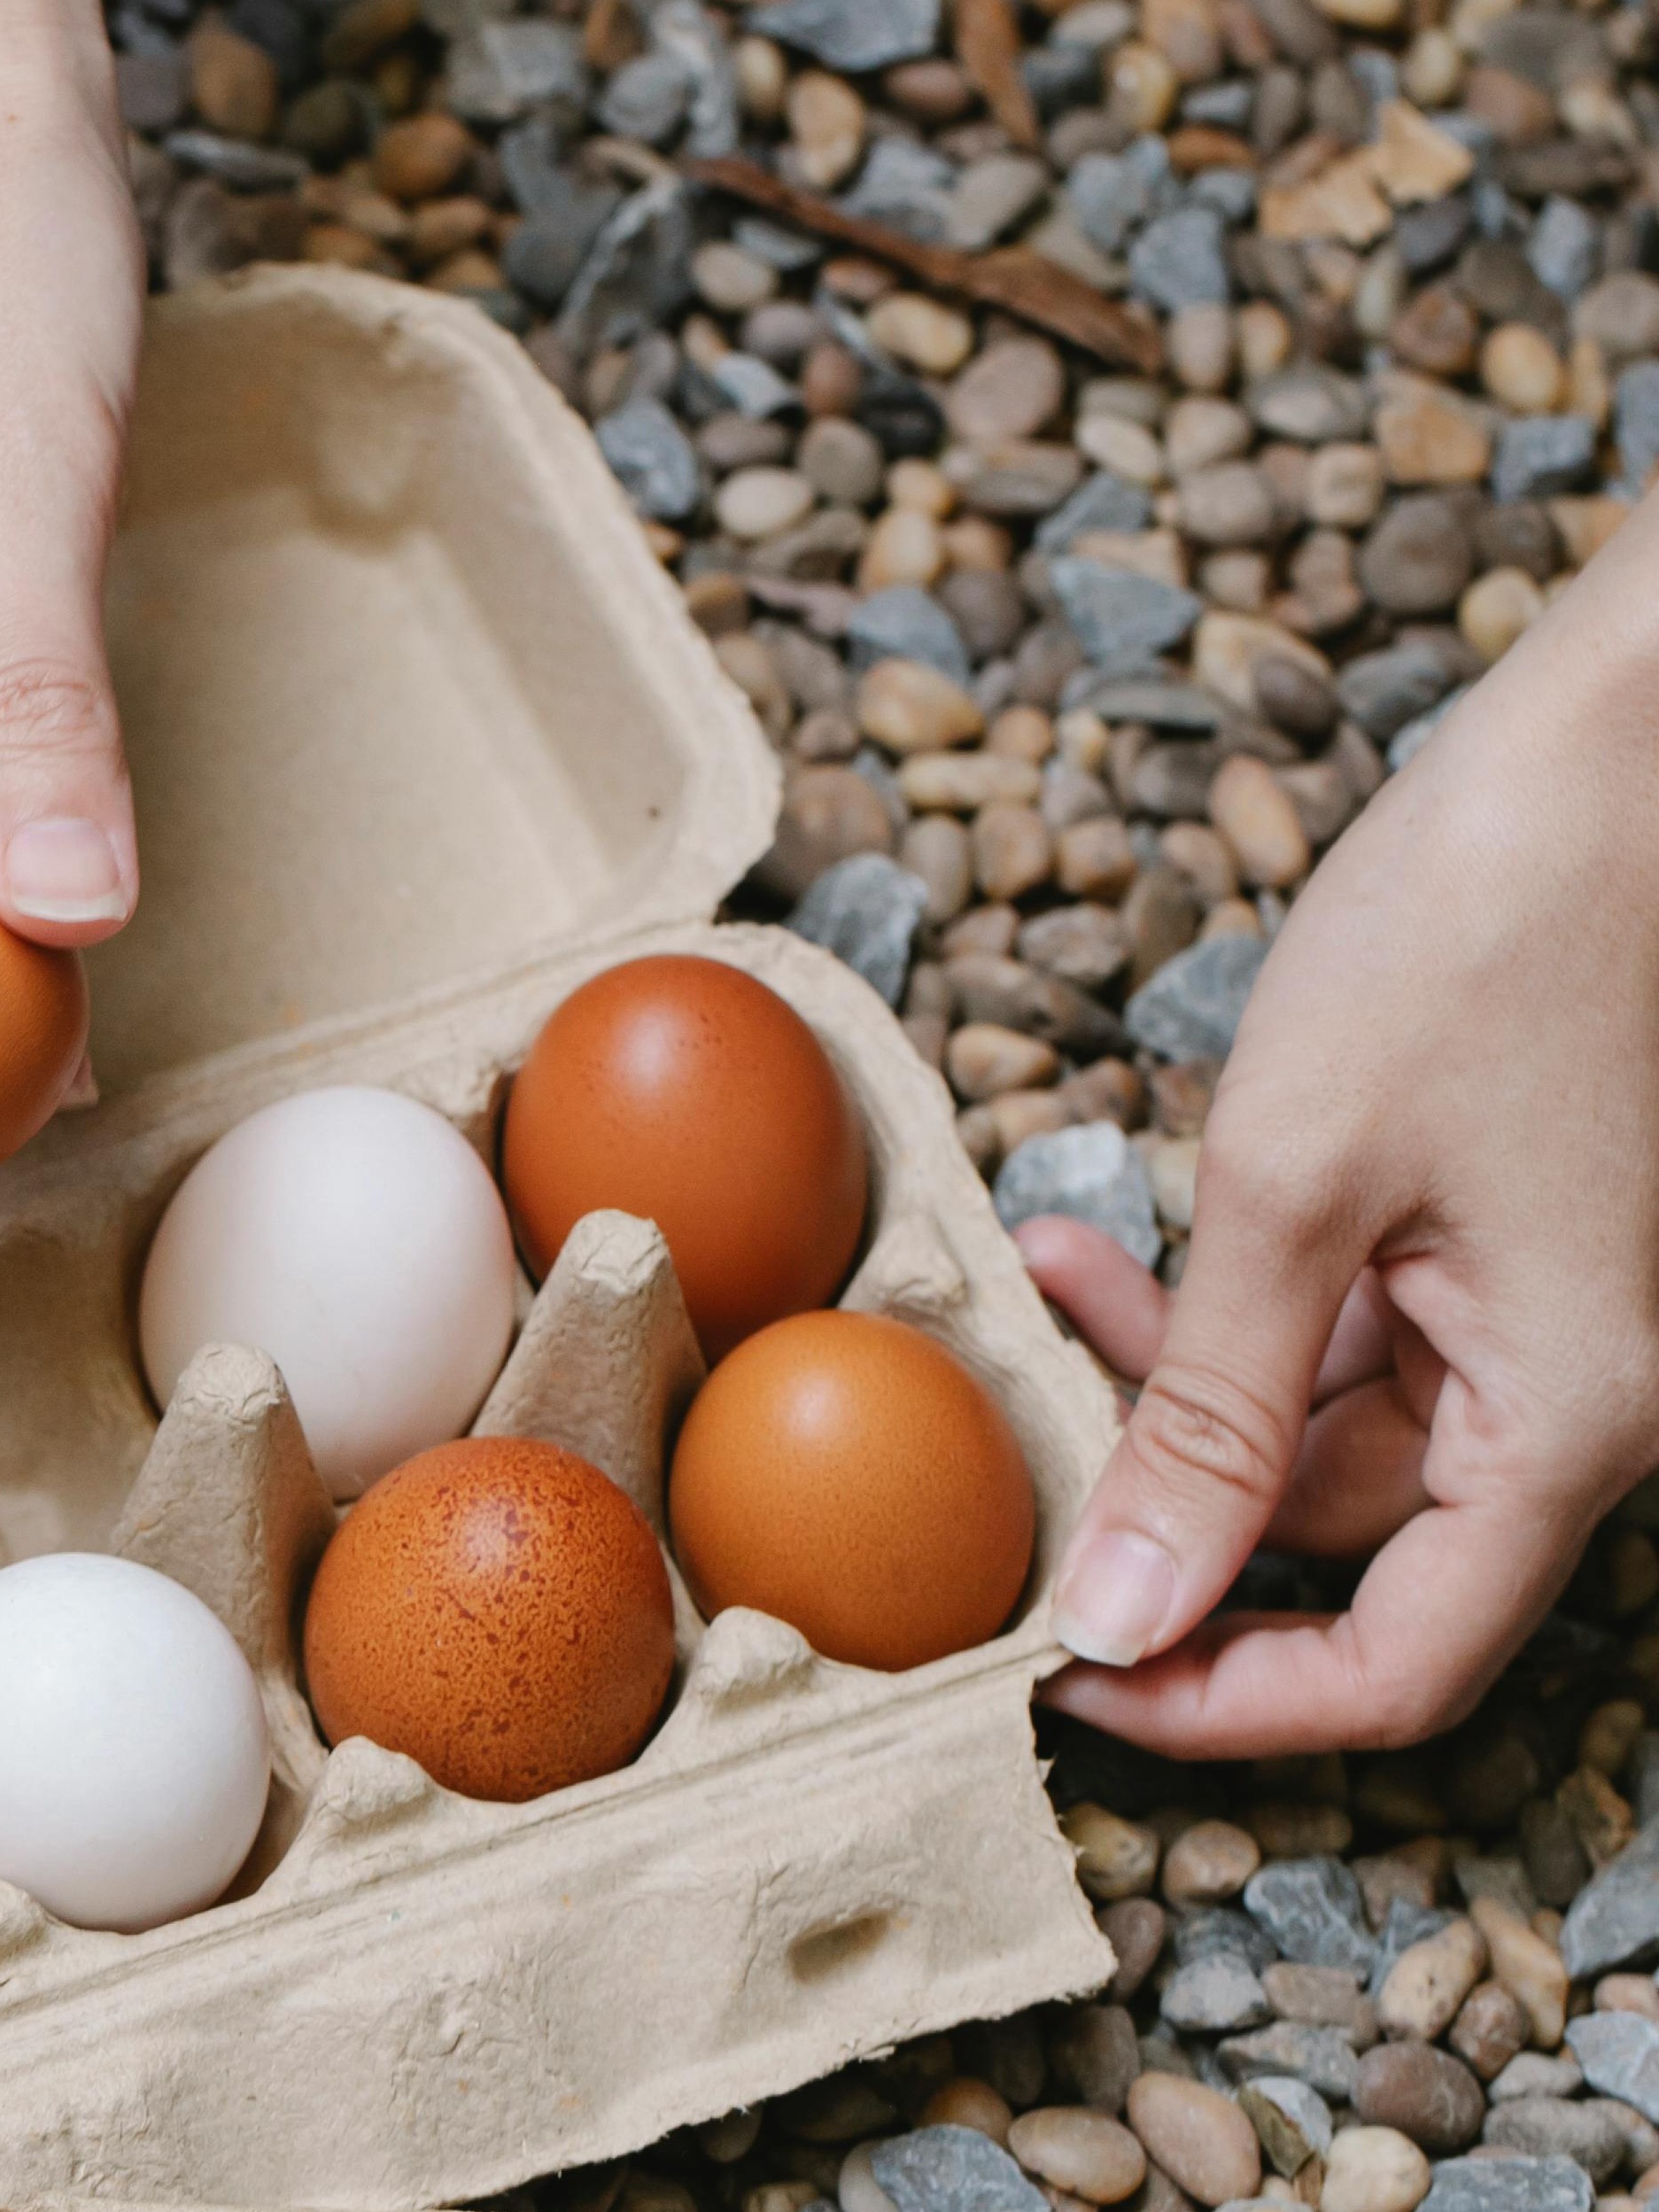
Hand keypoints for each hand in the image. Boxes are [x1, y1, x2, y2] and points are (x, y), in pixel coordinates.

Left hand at [1032, 496, 1658, 1756]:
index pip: (1396, 1663)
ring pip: (1310, 1428)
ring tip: (1045, 1281)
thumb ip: (1206, 1410)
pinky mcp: (1477, 1242)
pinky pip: (1327, 1331)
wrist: (1613, 749)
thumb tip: (1122, 1616)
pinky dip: (1211, 1303)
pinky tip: (1102, 1235)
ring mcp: (1522, 1318)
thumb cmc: (1486, 931)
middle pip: (1337, 1542)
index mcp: (1568, 1421)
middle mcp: (1561, 1395)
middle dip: (1157, 1494)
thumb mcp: (1299, 1180)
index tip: (1062, 1676)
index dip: (1223, 1701)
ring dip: (1162, 1379)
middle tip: (1009, 1448)